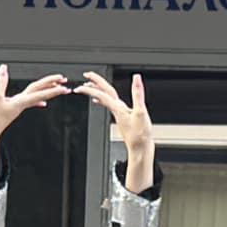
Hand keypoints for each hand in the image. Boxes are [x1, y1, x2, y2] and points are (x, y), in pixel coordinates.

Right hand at [0, 64, 70, 172]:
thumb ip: (1, 82)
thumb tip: (4, 68)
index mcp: (19, 102)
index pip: (39, 92)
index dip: (51, 88)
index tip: (62, 85)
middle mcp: (22, 103)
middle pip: (40, 92)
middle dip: (53, 86)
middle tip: (65, 81)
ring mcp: (19, 106)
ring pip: (36, 95)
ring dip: (47, 90)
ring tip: (57, 86)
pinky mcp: (14, 108)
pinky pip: (29, 102)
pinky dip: (37, 100)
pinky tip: (43, 103)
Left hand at [78, 70, 154, 185]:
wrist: (140, 150)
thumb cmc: (140, 135)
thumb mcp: (140, 112)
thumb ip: (138, 94)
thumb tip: (136, 78)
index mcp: (119, 108)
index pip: (103, 93)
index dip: (94, 84)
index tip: (86, 77)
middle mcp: (117, 110)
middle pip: (103, 94)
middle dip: (93, 85)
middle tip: (86, 77)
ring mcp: (119, 115)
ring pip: (106, 100)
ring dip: (98, 91)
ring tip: (91, 86)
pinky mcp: (123, 119)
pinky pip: (111, 106)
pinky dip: (106, 101)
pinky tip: (105, 101)